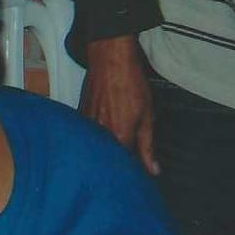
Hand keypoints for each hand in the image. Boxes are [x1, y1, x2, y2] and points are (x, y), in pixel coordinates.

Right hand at [80, 36, 158, 174]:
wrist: (110, 60)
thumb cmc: (129, 82)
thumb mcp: (147, 115)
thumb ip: (148, 146)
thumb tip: (153, 169)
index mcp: (119, 135)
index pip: (124, 165)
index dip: (132, 171)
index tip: (137, 175)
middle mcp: (100, 133)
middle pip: (107, 158)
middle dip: (116, 164)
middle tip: (125, 166)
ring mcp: (87, 125)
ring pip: (96, 148)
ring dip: (104, 152)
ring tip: (112, 151)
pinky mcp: (80, 116)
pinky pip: (87, 135)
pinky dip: (94, 140)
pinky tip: (100, 138)